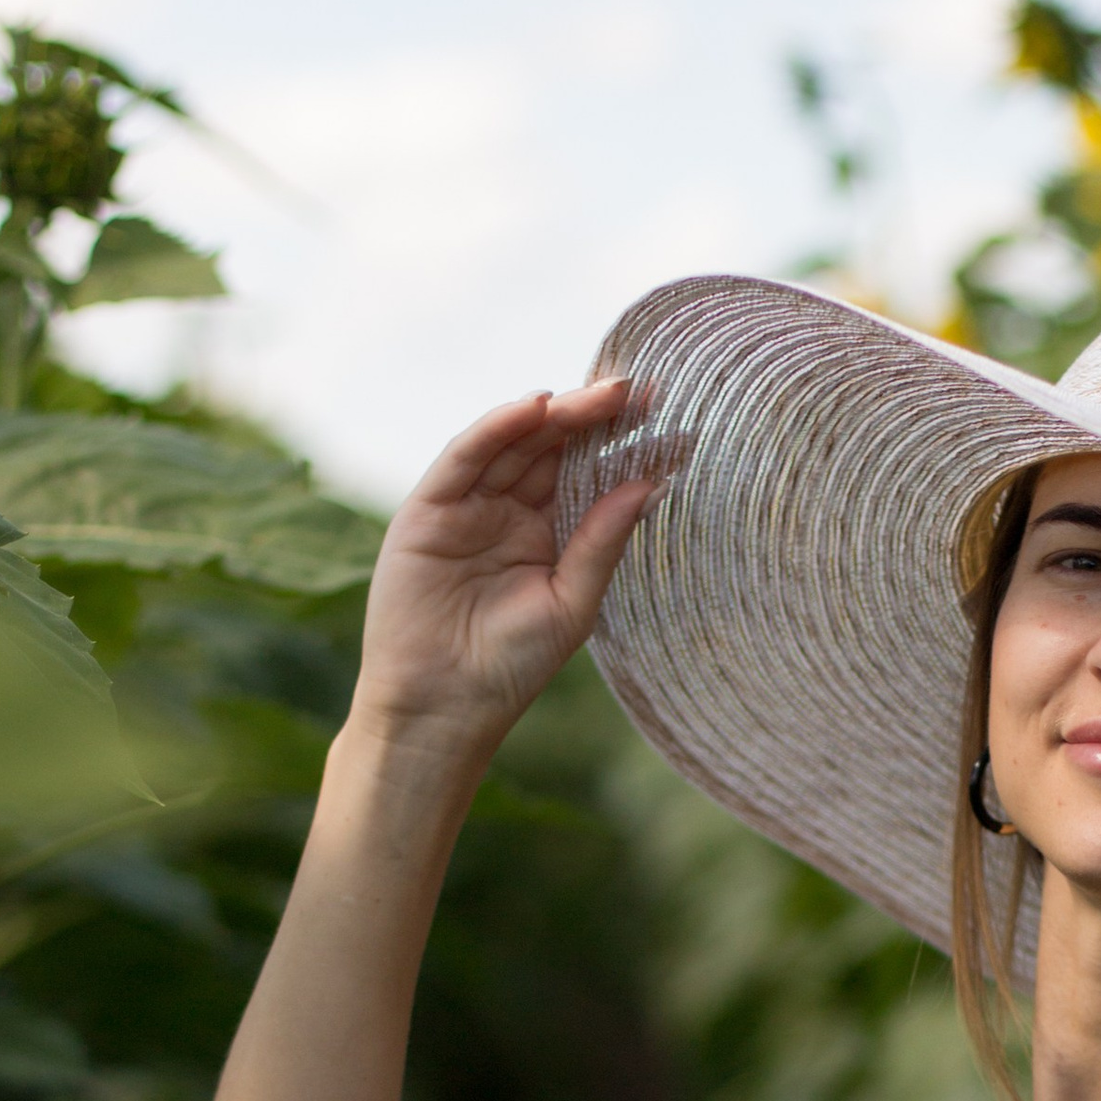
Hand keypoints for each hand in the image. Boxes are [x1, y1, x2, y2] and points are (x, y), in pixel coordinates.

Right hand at [351, 378, 665, 748]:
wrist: (442, 708)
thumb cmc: (510, 668)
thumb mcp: (572, 602)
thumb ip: (603, 541)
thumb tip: (649, 484)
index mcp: (547, 535)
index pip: (588, 476)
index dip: (623, 447)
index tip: (672, 423)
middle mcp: (508, 513)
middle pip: (554, 450)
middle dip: (596, 418)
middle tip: (640, 391)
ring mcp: (468, 508)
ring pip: (514, 444)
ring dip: (556, 415)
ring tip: (603, 394)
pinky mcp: (429, 510)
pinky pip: (465, 458)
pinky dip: (497, 428)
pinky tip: (535, 408)